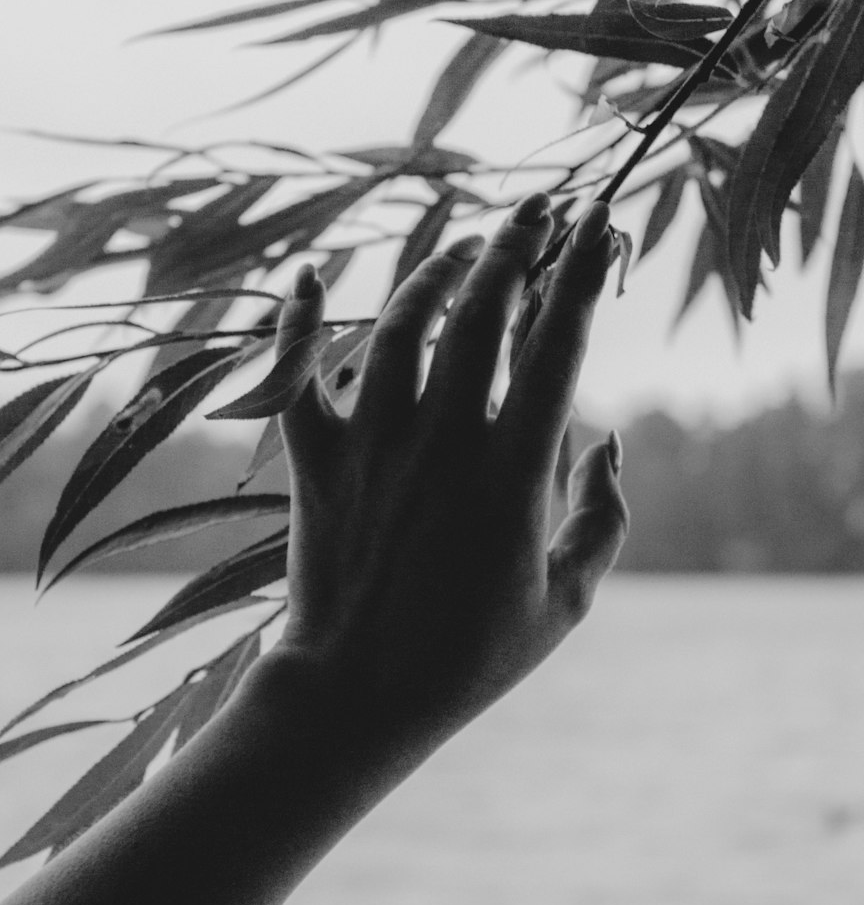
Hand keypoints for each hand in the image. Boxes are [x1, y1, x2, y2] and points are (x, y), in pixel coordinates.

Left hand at [270, 194, 628, 760]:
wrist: (357, 695)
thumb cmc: (470, 657)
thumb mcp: (566, 602)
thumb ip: (602, 518)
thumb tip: (611, 441)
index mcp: (513, 471)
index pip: (556, 345)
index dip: (582, 276)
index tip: (599, 228)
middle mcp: (441, 441)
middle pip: (480, 314)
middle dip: (514, 248)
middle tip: (535, 209)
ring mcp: (371, 446)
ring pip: (399, 327)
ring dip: (433, 274)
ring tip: (462, 245)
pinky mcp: (315, 464)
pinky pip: (295, 380)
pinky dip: (293, 325)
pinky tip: (302, 275)